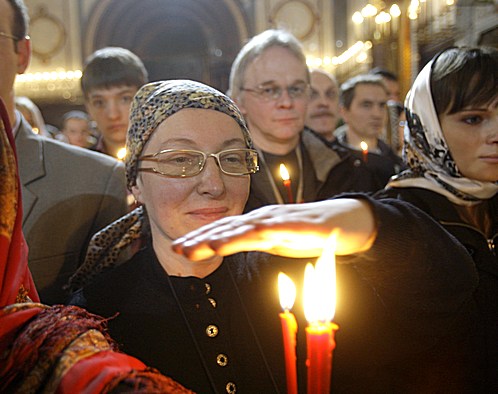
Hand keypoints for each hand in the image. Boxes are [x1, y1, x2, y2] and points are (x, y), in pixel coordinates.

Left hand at [172, 199, 375, 260]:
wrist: (347, 220)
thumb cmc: (309, 231)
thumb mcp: (277, 241)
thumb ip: (256, 242)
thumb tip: (233, 245)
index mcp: (257, 224)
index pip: (224, 231)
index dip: (200, 238)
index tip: (179, 248)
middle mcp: (264, 218)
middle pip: (229, 228)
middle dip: (202, 238)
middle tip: (177, 248)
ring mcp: (281, 219)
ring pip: (247, 227)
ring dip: (224, 236)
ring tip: (203, 246)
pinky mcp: (300, 224)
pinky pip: (277, 229)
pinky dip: (257, 233)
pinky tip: (243, 238)